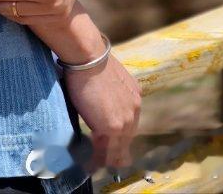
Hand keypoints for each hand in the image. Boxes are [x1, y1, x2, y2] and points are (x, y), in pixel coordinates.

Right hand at [62, 53, 140, 172]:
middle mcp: (134, 108)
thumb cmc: (90, 63)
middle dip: (116, 150)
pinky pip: (107, 150)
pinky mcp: (113, 127)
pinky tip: (92, 164)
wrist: (88, 57)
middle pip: (126, 137)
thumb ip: (109, 95)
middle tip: (107, 160)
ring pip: (118, 146)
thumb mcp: (107, 81)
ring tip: (97, 165)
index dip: (119, 135)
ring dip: (107, 157)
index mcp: (134, 95)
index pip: (128, 122)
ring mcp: (125, 119)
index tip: (111, 143)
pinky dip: (99, 158)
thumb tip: (98, 102)